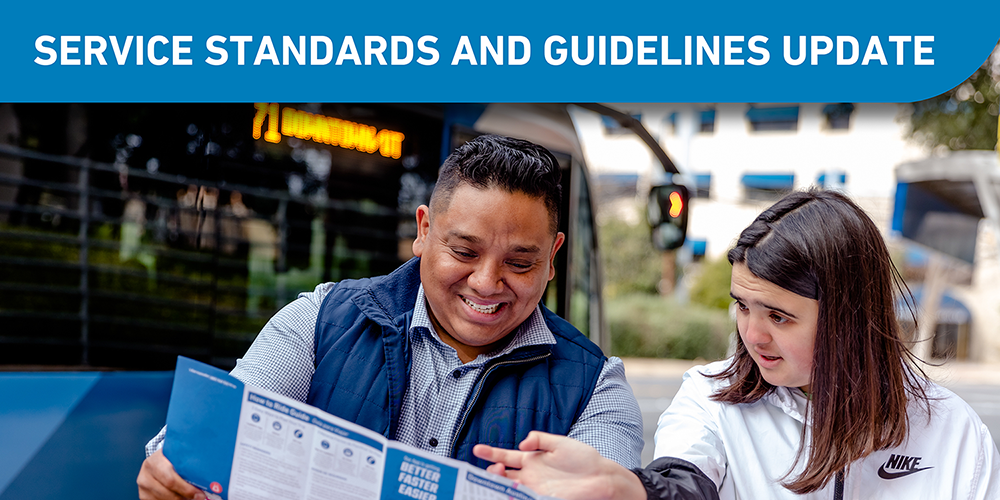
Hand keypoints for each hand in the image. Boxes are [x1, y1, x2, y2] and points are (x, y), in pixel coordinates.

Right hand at [137, 449, 205, 499]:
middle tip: (199, 498)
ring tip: (190, 498)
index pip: (170, 479)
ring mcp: (143, 486)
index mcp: (155, 461)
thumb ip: (188, 464)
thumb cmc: (171, 458)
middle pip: (167, 492)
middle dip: (185, 497)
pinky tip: (181, 498)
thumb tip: (207, 478)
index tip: (200, 494)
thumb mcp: (178, 456)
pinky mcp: (143, 495)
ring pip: (163, 499)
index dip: (187, 489)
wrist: (158, 460)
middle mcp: (146, 474)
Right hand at [473, 431, 644, 499]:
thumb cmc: (583, 458)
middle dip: (492, 471)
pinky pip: (522, 498)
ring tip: (497, 477)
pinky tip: (508, 493)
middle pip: (502, 475)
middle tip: (495, 469)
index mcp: (531, 459)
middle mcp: (529, 475)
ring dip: (499, 484)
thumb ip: (540, 438)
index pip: (505, 456)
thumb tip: (522, 442)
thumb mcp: (560, 442)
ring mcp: (535, 489)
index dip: (490, 453)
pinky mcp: (543, 498)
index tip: (477, 449)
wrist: (602, 476)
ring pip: (508, 488)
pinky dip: (512, 496)